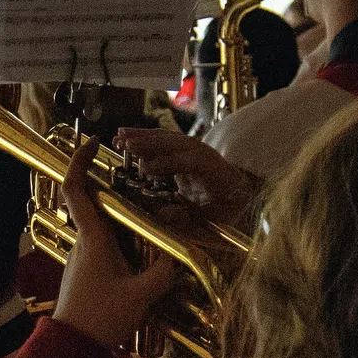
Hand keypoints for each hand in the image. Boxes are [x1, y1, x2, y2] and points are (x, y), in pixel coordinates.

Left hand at [51, 140, 181, 350]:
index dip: (80, 161)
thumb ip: (162, 273)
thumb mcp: (140, 296)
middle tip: (138, 179)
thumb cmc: (101, 317)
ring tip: (149, 215)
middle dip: (112, 186)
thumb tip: (176, 258)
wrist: (73, 347)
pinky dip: (120, 239)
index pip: (76, 189)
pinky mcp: (85, 273)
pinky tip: (140, 250)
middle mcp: (83, 243)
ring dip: (119, 216)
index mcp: (92, 239)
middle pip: (92, 203)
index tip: (93, 142)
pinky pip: (102, 245)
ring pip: (99, 226)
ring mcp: (81, 258)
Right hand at [113, 125, 256, 223]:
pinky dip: (142, 137)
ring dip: (142, 136)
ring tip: (119, 138)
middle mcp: (205, 154)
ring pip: (167, 138)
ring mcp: (193, 148)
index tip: (147, 168)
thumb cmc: (224, 208)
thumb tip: (161, 214)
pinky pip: (161, 140)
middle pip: (177, 143)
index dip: (169, 163)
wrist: (237, 192)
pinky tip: (124, 136)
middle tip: (127, 146)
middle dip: (151, 144)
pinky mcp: (182, 148)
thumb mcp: (210, 220)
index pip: (192, 161)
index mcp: (216, 172)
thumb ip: (187, 219)